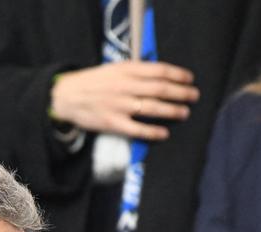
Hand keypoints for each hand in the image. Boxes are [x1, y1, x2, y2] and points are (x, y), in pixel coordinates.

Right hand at [50, 61, 198, 139]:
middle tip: (193, 96)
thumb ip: (135, 71)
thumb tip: (160, 74)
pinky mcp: (113, 123)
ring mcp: (119, 105)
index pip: (159, 70)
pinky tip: (164, 133)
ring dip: (172, 111)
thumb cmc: (93, 82)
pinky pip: (138, 129)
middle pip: (160, 89)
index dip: (178, 75)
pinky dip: (153, 132)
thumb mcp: (114, 68)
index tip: (189, 79)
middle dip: (181, 93)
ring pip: (153, 108)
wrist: (66, 96)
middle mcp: (125, 86)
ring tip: (184, 112)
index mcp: (126, 70)